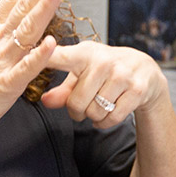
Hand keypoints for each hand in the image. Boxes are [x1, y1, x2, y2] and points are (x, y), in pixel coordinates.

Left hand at [41, 41, 168, 127]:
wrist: (144, 68)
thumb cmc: (104, 69)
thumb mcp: (81, 72)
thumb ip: (62, 89)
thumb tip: (45, 101)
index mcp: (84, 54)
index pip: (61, 57)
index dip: (46, 57)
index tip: (31, 54)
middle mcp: (103, 62)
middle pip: (76, 102)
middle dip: (76, 111)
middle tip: (81, 106)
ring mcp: (122, 75)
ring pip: (94, 112)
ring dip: (92, 116)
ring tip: (97, 106)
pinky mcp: (137, 90)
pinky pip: (111, 118)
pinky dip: (105, 122)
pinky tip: (107, 113)